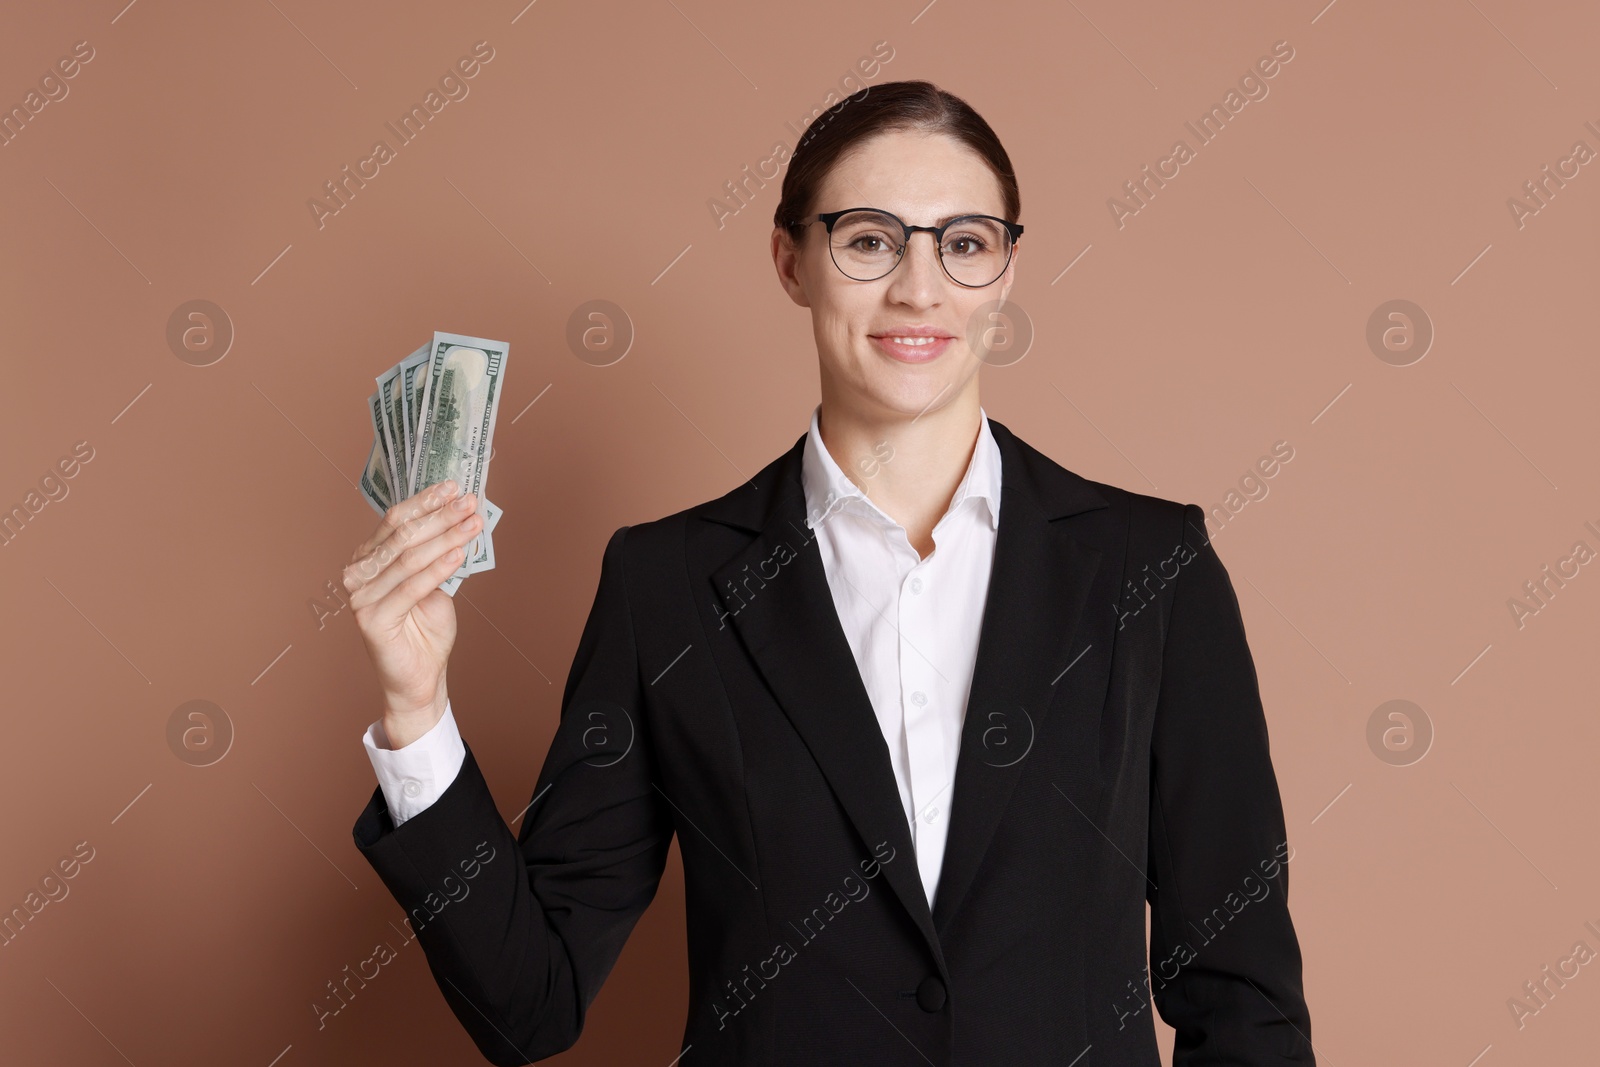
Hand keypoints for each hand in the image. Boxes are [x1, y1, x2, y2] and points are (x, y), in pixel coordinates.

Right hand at [343, 479, 482, 747]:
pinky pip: (410, 587)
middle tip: (469, 502)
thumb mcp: (434, 581)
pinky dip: (437, 569)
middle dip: (440, 516)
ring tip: (472, 524)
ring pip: (408, 558)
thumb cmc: (425, 628)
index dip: (425, 502)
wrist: (420, 675)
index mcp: (368, 559)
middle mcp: (358, 574)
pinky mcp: (370, 619)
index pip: (395, 521)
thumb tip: (460, 515)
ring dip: (445, 537)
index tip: (454, 487)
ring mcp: (360, 596)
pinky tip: (458, 554)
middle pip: (402, 536)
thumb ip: (436, 552)